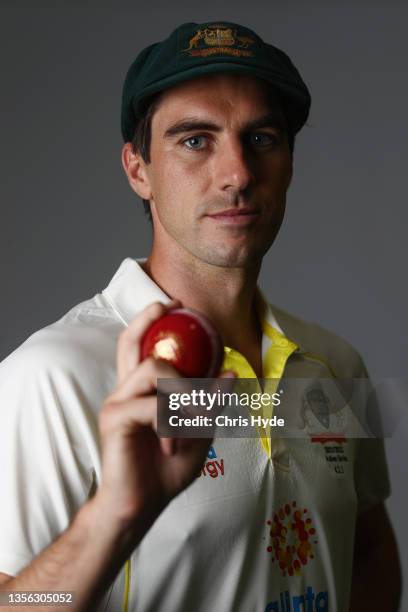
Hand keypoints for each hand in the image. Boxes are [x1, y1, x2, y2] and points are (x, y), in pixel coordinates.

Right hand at [96, 300, 232, 534]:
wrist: (140, 506)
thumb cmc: (165, 470)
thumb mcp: (198, 432)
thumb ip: (210, 403)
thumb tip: (230, 371)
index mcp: (140, 391)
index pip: (139, 345)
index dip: (151, 320)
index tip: (174, 304)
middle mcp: (125, 390)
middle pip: (133, 342)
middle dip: (154, 323)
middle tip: (174, 309)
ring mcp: (117, 402)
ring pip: (154, 371)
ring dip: (185, 392)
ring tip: (193, 420)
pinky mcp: (115, 418)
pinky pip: (153, 405)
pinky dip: (173, 421)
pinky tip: (173, 443)